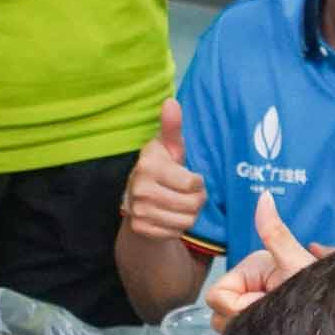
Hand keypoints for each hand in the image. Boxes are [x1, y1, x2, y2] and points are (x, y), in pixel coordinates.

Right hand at [121, 99, 205, 239]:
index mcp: (148, 165)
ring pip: (185, 220)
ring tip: (180, 206)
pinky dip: (176, 228)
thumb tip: (171, 102)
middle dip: (196, 201)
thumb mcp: (168, 148)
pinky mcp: (140, 228)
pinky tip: (169, 218)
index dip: (198, 183)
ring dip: (188, 215)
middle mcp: (140, 187)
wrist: (136, 202)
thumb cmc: (160, 170)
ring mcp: (138, 209)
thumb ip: (172, 127)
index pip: (192, 183)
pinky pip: (174, 233)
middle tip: (188, 196)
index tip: (190, 179)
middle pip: (191, 204)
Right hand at [206, 190, 315, 330]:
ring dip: (250, 330)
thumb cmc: (323, 291)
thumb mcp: (297, 262)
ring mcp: (254, 309)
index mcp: (250, 271)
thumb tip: (264, 195)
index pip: (217, 296)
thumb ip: (275, 233)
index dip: (237, 306)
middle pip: (219, 313)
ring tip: (278, 324)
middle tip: (274, 316)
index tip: (264, 304)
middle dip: (242, 318)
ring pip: (229, 328)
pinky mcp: (262, 327)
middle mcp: (249, 288)